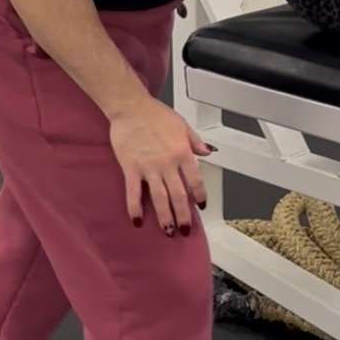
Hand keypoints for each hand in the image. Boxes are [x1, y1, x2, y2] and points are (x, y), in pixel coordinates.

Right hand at [109, 97, 213, 234]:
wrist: (131, 107)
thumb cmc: (155, 114)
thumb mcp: (182, 125)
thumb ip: (195, 141)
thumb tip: (208, 151)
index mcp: (182, 152)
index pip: (195, 180)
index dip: (199, 196)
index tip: (201, 206)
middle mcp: (167, 163)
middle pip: (178, 195)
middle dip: (183, 215)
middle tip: (185, 230)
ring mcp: (148, 167)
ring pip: (159, 198)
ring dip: (165, 217)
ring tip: (168, 231)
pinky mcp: (131, 168)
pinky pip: (134, 192)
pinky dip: (135, 207)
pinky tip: (137, 220)